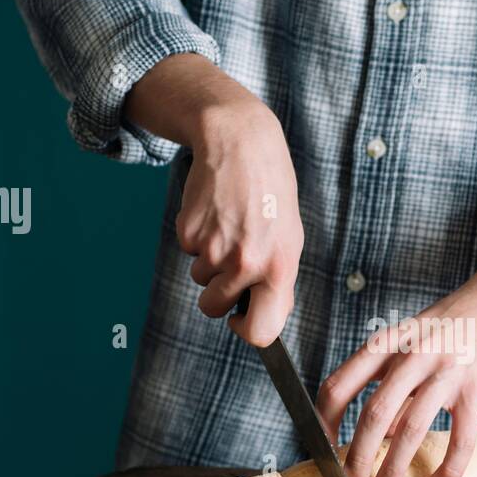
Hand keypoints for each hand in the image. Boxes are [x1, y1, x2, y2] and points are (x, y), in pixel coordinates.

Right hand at [125, 54, 302, 345]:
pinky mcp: (188, 231)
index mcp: (279, 269)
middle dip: (218, 293)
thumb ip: (278, 280)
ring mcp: (214, 248)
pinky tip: (214, 213)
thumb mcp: (290, 238)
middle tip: (232, 260)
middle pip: (214, 308)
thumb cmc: (270, 192)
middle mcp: (246, 263)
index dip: (246, 331)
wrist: (241, 144)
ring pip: (199, 279)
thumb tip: (265, 318)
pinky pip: (187, 251)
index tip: (241, 319)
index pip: (261, 332)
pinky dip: (196, 237)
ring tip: (229, 226)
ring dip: (209, 260)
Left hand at [316, 202, 476, 476]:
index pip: (339, 385)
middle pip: (372, 415)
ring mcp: (445, 373)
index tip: (324, 448)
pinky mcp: (476, 390)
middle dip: (356, 458)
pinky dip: (447, 470)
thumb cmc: (454, 321)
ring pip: (410, 430)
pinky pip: (460, 440)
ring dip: (392, 469)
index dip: (324, 422)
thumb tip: (377, 434)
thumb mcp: (410, 340)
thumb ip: (391, 381)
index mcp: (387, 343)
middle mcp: (411, 357)